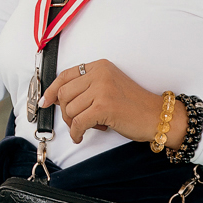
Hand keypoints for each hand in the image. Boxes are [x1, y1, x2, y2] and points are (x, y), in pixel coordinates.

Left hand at [41, 59, 186, 146]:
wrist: (156, 116)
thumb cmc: (132, 105)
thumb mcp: (108, 87)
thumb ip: (86, 87)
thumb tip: (56, 97)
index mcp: (99, 66)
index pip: (65, 75)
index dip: (52, 90)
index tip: (45, 101)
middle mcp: (100, 74)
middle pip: (64, 93)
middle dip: (65, 111)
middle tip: (75, 121)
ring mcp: (102, 89)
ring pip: (70, 109)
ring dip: (74, 123)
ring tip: (89, 126)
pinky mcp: (104, 106)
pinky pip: (78, 122)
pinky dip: (76, 132)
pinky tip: (80, 136)